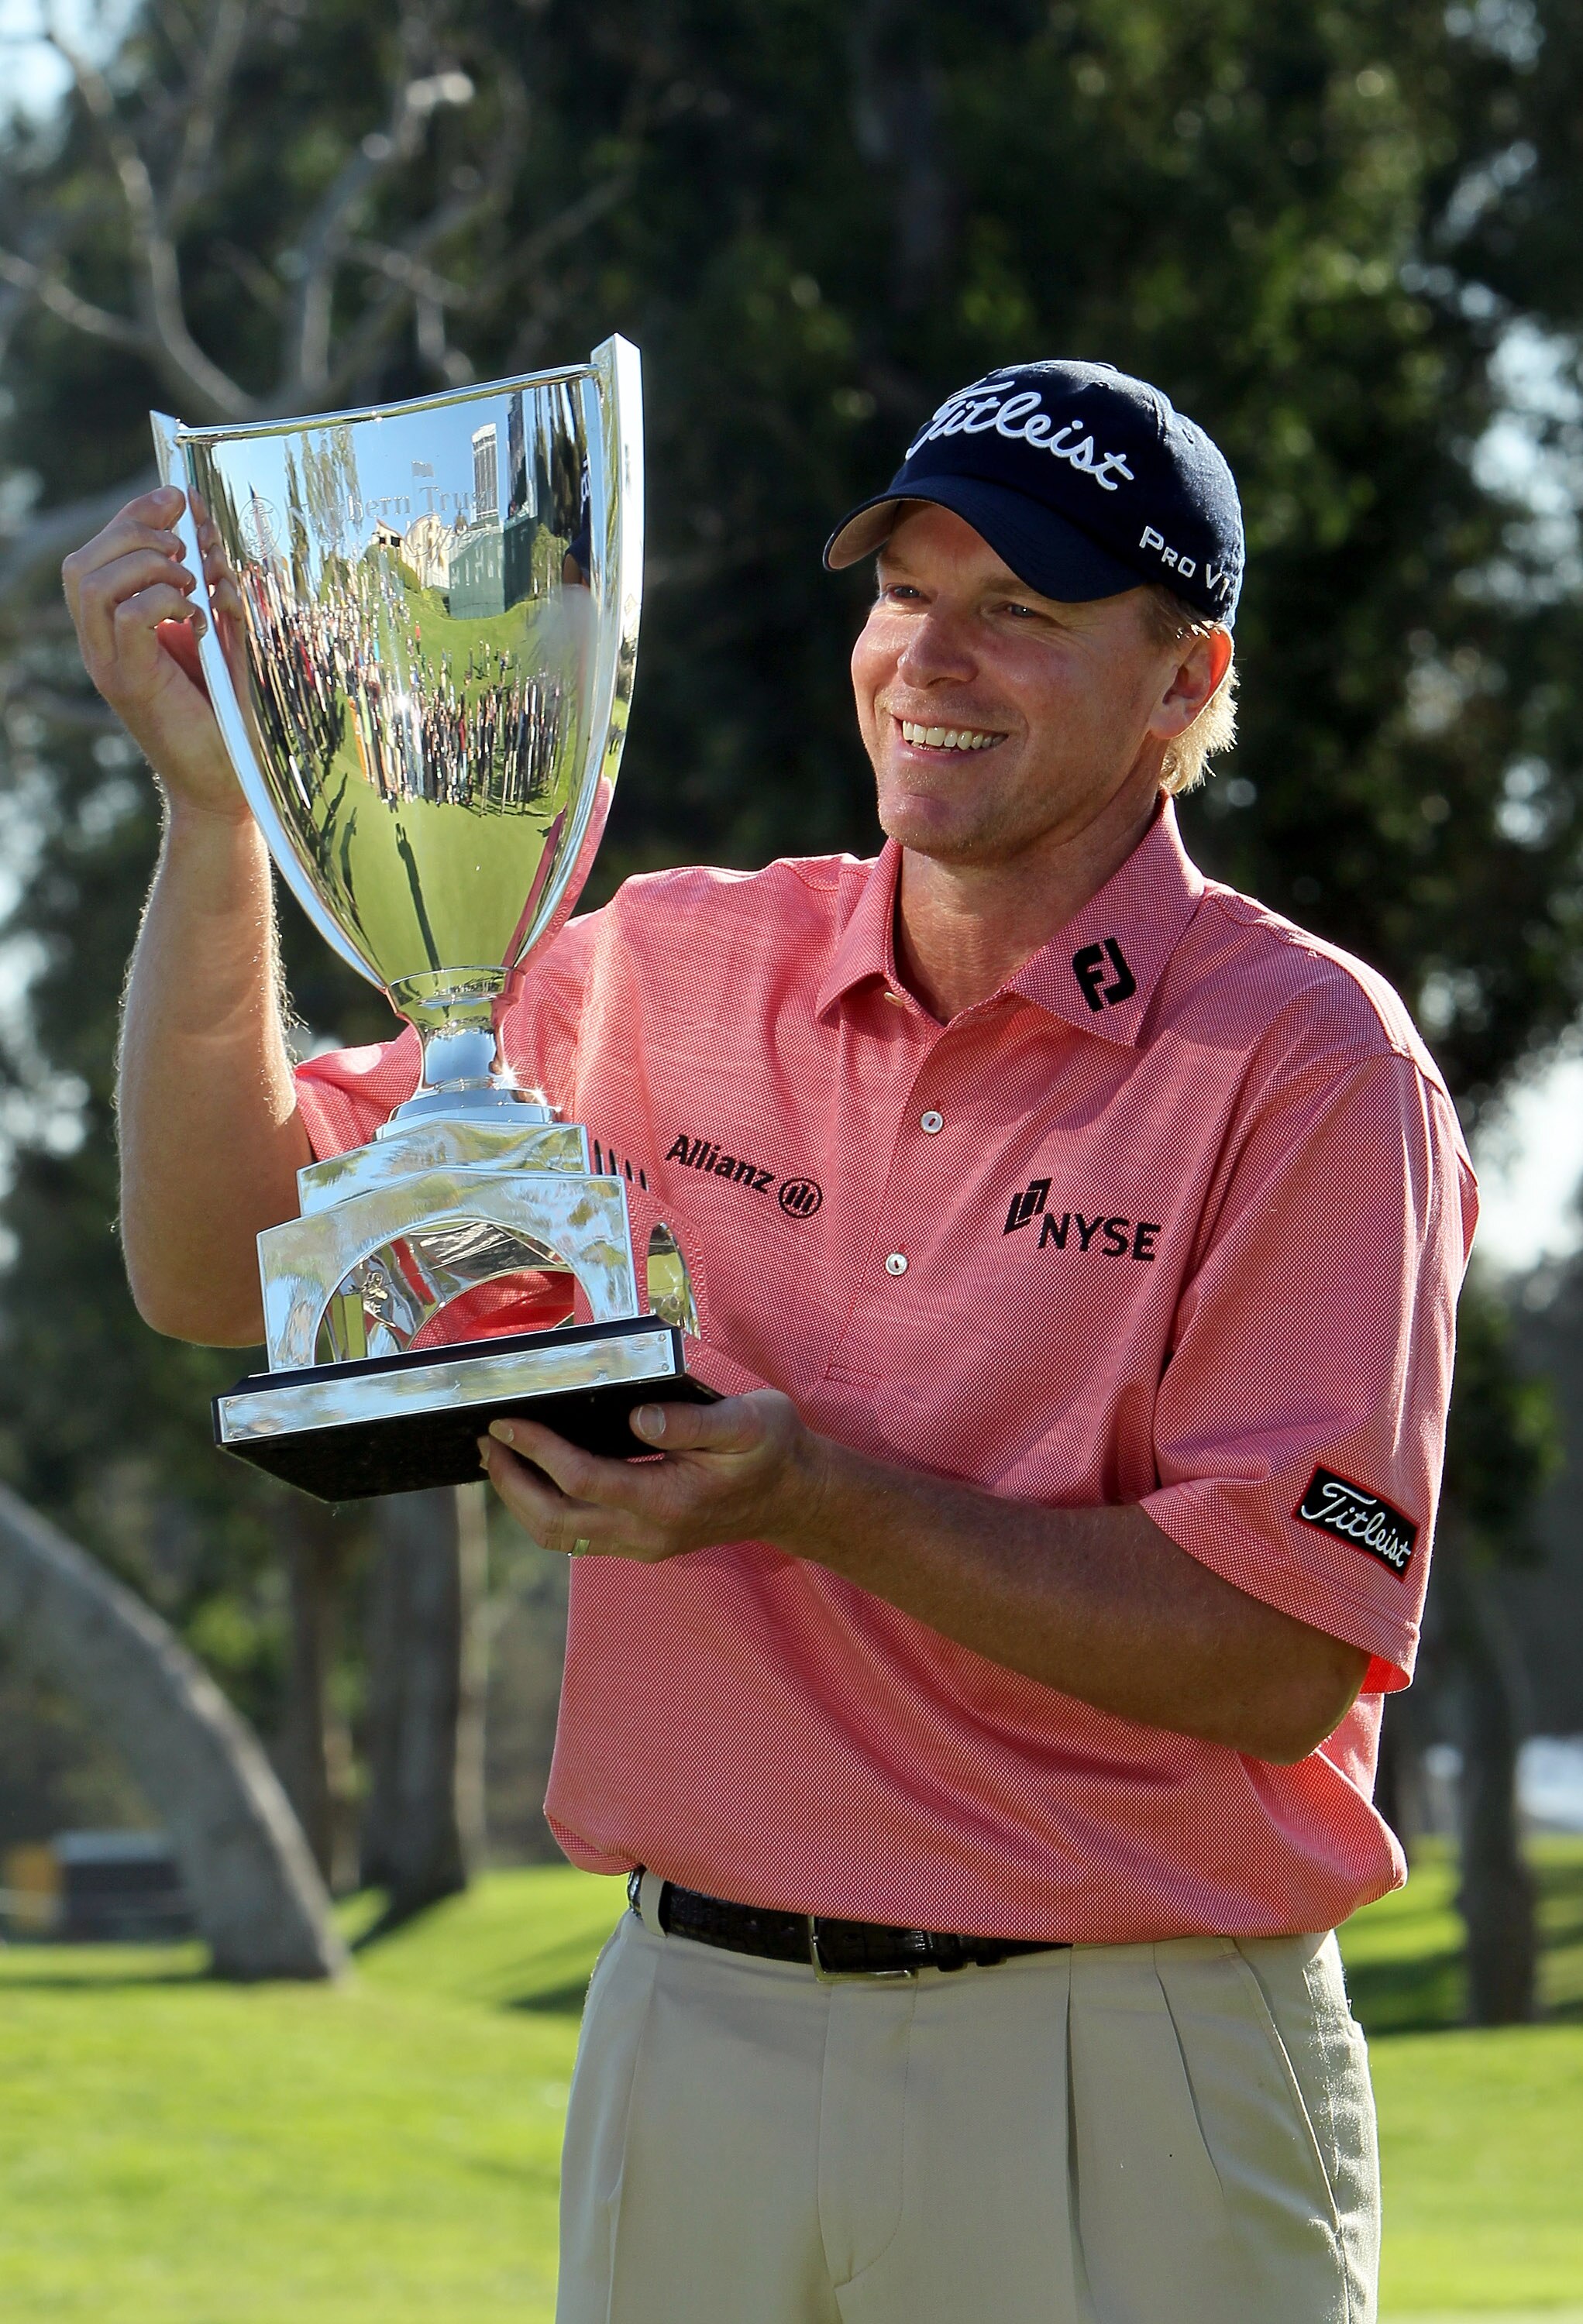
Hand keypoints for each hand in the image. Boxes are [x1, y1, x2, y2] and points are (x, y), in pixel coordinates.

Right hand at [63, 486, 248, 822]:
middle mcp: (101, 643)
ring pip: (94, 581)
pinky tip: (197, 617)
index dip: (135, 515)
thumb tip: (211, 532)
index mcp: (115, 628)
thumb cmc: (227, 716)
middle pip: (85, 560)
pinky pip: (125, 617)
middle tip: (188, 550)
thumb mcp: (223, 637)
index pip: (99, 552)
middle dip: (137, 534)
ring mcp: (109, 664)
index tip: (177, 497)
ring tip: (192, 586)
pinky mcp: (129, 684)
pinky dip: (162, 602)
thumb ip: (211, 589)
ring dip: (149, 566)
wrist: (225, 787)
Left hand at [477, 1389, 826, 1561]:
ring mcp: (644, 1544)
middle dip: (513, 1483)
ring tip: (500, 1459)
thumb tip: (637, 1416)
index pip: (582, 1480)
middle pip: (556, 1522)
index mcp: (669, 1500)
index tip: (507, 1422)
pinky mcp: (643, 1544)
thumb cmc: (772, 1449)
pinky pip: (579, 1536)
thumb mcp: (746, 1421)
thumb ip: (690, 1421)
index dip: (538, 1450)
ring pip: (562, 1537)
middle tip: (488, 1442)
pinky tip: (538, 1477)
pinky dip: (547, 1508)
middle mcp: (649, 1532)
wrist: (797, 1496)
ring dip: (523, 1501)